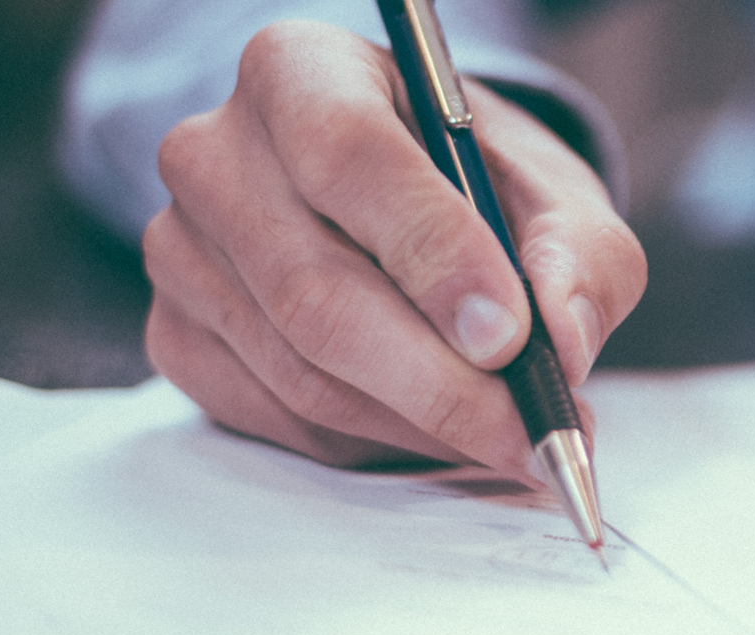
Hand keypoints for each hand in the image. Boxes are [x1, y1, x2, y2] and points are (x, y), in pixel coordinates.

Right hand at [144, 21, 643, 480]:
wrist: (409, 208)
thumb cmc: (476, 185)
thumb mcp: (554, 193)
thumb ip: (579, 255)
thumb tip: (562, 340)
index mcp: (300, 71)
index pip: (348, 156)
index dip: (432, 254)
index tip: (509, 336)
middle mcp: (215, 152)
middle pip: (314, 290)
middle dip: (439, 381)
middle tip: (530, 432)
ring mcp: (181, 250)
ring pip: (300, 372)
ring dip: (417, 423)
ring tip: (505, 436)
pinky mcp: (176, 335)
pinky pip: (276, 418)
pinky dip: (370, 443)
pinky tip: (432, 428)